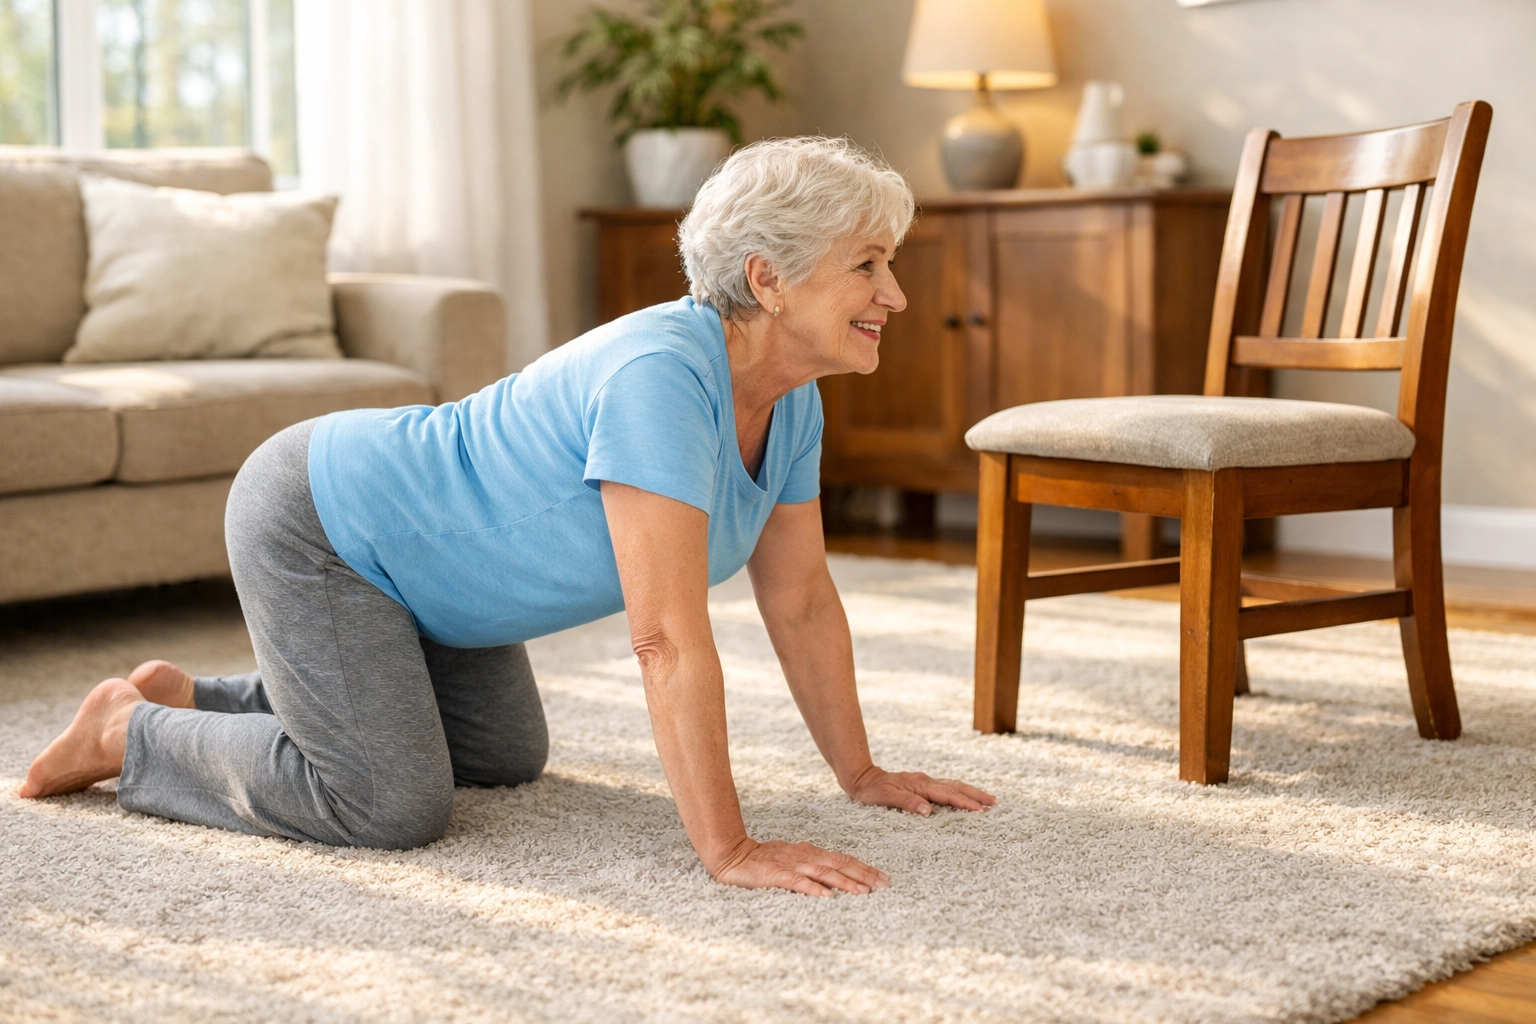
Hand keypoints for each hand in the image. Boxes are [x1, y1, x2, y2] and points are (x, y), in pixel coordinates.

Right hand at [711, 836, 890, 896]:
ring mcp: (790, 865)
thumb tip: (835, 879)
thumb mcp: (793, 860)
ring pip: (823, 873)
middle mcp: (804, 856)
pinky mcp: (775, 874)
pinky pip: (797, 882)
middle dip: (863, 875)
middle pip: (839, 865)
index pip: (842, 860)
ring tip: (863, 891)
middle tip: (883, 885)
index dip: (863, 868)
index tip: (882, 879)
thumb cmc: (763, 860)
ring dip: (844, 882)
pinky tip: (826, 896)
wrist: (732, 854)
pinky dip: (813, 888)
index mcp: (810, 853)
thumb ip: (812, 867)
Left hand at [845, 765, 995, 815]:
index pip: (946, 795)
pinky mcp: (923, 785)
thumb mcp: (885, 798)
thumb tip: (928, 811)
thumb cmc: (871, 791)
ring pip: (953, 785)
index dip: (964, 803)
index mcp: (919, 785)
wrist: (861, 778)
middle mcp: (925, 782)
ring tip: (988, 800)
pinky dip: (960, 792)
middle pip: (956, 787)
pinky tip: (966, 796)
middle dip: (976, 795)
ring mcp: (925, 782)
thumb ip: (907, 803)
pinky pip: (946, 788)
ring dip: (971, 792)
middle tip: (994, 803)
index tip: (980, 810)